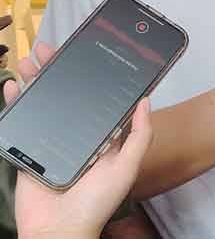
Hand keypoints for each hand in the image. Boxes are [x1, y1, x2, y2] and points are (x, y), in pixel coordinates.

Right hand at [9, 43, 153, 238]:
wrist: (59, 230)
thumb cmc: (96, 203)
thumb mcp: (127, 167)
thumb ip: (139, 135)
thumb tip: (145, 100)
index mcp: (100, 136)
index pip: (96, 98)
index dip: (91, 76)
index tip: (87, 54)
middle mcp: (76, 134)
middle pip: (67, 95)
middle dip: (58, 71)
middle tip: (51, 49)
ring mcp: (51, 141)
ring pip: (43, 102)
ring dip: (36, 80)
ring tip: (31, 59)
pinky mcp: (28, 150)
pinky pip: (21, 121)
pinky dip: (15, 101)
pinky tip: (13, 85)